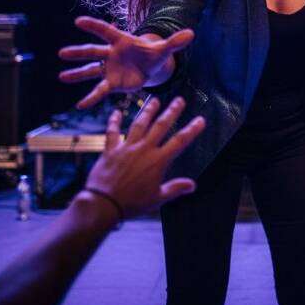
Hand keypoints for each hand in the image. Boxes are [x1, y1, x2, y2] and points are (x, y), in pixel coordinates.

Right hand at [58, 16, 193, 108]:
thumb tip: (192, 33)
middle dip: (78, 53)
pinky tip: (80, 106)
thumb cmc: (153, 54)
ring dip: (76, 74)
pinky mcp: (112, 83)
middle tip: (62, 53)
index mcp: (122, 40)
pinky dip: (91, 98)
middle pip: (93, 52)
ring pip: (91, 71)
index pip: (106, 31)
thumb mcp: (164, 50)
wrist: (150, 67)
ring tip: (61, 76)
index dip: (94, 26)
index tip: (79, 21)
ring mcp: (109, 68)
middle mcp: (111, 54)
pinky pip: (100, 90)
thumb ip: (175, 42)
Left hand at [84, 97, 204, 218]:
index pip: (180, 142)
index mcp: (158, 161)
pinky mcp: (111, 150)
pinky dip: (114, 121)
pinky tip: (116, 112)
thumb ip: (175, 189)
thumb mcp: (157, 199)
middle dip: (172, 112)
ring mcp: (127, 148)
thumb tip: (192, 185)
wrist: (104, 203)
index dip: (192, 130)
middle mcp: (144, 150)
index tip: (200, 120)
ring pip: (139, 124)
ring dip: (148, 111)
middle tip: (179, 100)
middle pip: (161, 126)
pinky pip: (113, 132)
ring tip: (155, 100)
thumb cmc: (132, 204)